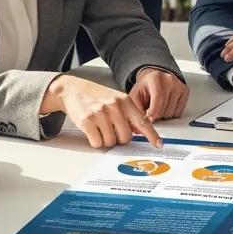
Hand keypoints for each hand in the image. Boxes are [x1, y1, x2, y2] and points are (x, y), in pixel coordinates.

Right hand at [42, 75, 163, 148]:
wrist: (73, 89)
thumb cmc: (97, 96)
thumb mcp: (117, 99)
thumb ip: (129, 114)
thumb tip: (141, 132)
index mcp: (125, 101)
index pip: (143, 121)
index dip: (152, 135)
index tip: (158, 144)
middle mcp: (115, 106)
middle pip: (126, 138)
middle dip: (119, 138)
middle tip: (111, 129)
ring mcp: (101, 114)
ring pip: (111, 142)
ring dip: (106, 140)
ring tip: (100, 127)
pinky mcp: (87, 121)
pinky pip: (97, 143)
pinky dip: (95, 141)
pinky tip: (92, 130)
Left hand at [129, 69, 188, 121]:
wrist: (154, 78)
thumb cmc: (145, 87)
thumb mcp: (135, 95)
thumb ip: (136, 109)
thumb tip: (139, 126)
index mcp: (155, 79)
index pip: (157, 99)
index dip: (152, 113)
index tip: (149, 118)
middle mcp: (169, 80)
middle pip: (164, 109)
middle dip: (156, 115)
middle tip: (151, 110)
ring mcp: (178, 85)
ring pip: (171, 113)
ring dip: (164, 115)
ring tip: (159, 107)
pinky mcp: (185, 91)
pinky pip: (179, 112)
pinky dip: (172, 113)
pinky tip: (166, 106)